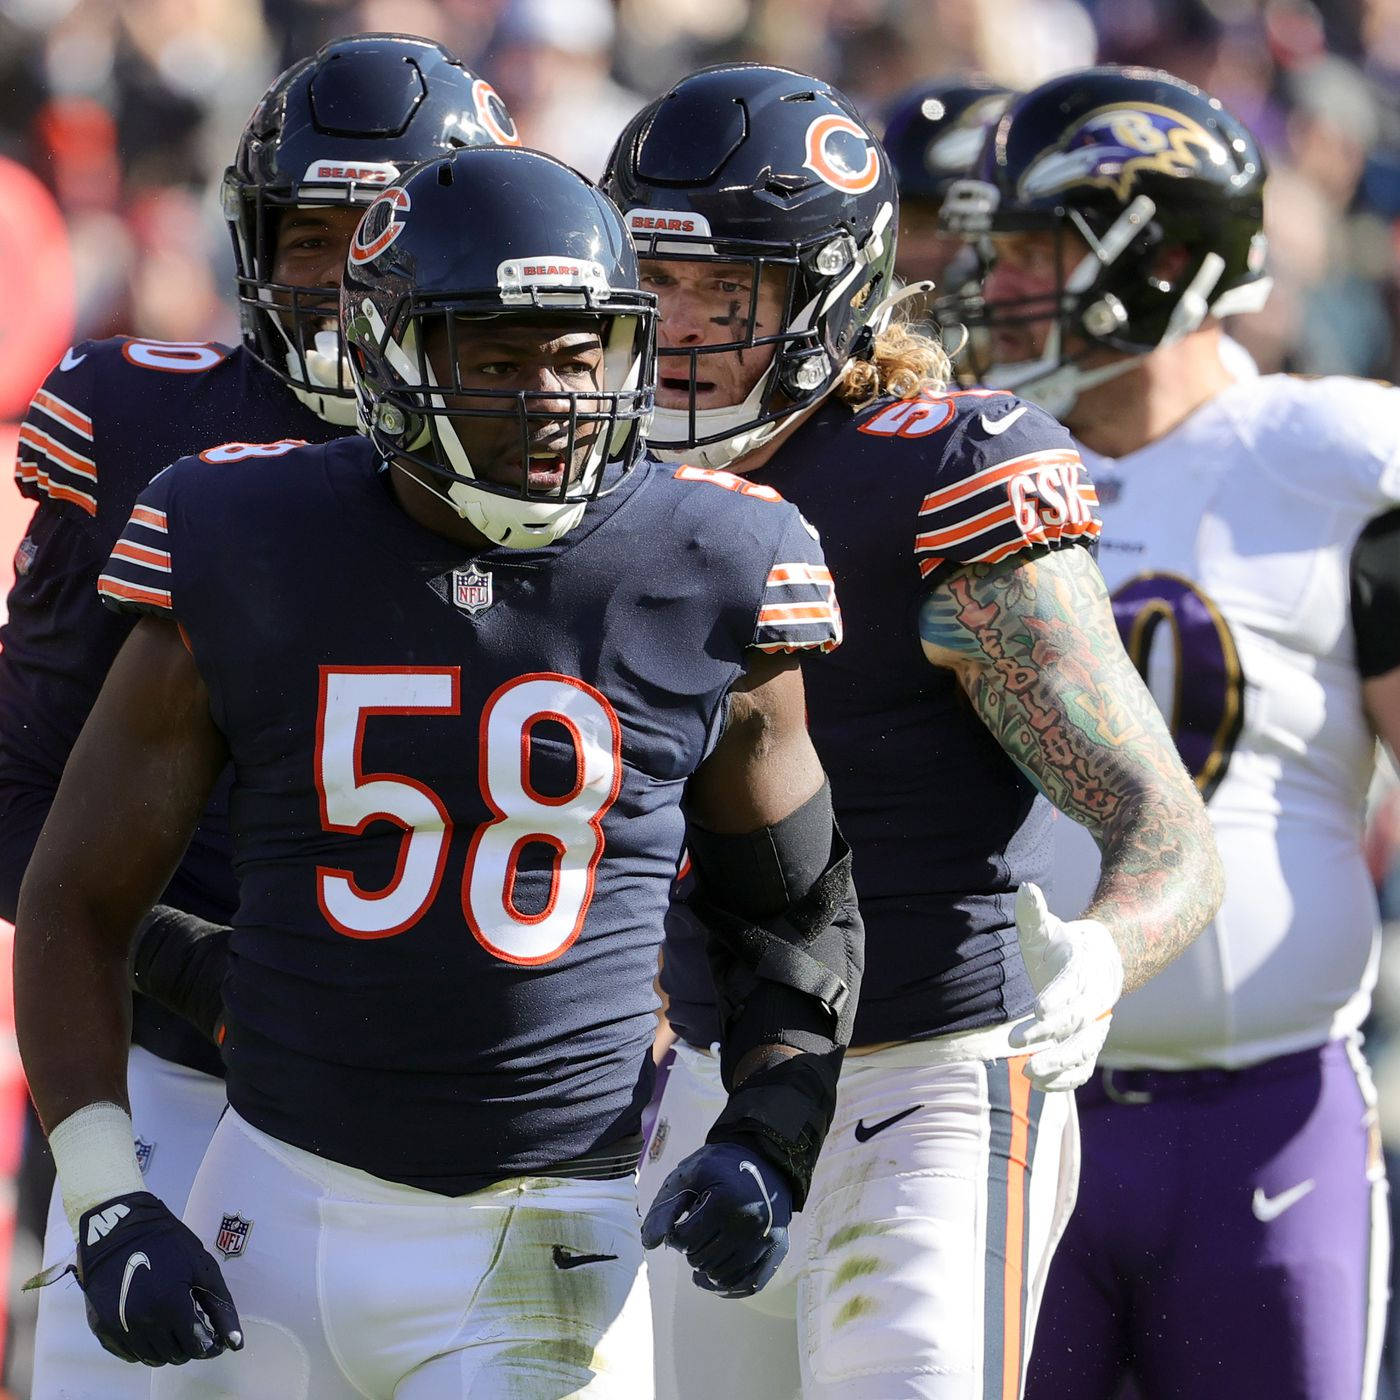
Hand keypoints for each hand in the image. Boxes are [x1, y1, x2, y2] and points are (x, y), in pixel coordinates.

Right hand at [75, 1192, 241, 1365]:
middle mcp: (143, 1324)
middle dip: (189, 1346)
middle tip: (193, 1328)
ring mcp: (119, 1328)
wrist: (119, 1229)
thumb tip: (236, 1343)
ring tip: (174, 1328)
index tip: (213, 1338)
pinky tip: (152, 1330)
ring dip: (167, 1349)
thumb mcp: (202, 1267)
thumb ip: (221, 1306)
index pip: (195, 1348)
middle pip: (173, 1355)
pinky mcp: (101, 1328)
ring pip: (150, 1357)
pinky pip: (127, 1353)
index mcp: (170, 1307)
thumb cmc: (167, 1242)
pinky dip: (143, 1348)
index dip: (208, 1346)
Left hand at [641, 1143, 791, 1297]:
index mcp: (724, 1202)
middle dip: (693, 1249)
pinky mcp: (778, 1250)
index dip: (676, 1234)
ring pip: (722, 1278)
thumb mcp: (688, 1176)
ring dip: (708, 1267)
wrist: (763, 1160)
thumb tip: (650, 1243)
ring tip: (709, 1244)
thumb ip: (665, 1207)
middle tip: (700, 1229)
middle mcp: (749, 1224)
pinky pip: (749, 1285)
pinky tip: (718, 1277)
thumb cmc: (719, 1167)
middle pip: (701, 1262)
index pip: (684, 1241)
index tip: (683, 1221)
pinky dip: (730, 1287)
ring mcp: (766, 1240)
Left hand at [1010, 882, 1122, 1091]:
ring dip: (1059, 1064)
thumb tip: (1027, 888)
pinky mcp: (1088, 1045)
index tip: (1038, 1011)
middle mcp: (1094, 1002)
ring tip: (1028, 1074)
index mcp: (1084, 971)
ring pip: (1085, 1050)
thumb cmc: (1062, 947)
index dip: (1057, 999)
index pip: (1072, 987)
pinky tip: (1040, 1086)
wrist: (1098, 965)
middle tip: (1016, 1044)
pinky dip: (1067, 1080)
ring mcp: (1095, 1027)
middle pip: (1078, 1023)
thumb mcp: (1047, 930)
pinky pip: (1084, 1068)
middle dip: (1050, 1035)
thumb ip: (1035, 914)